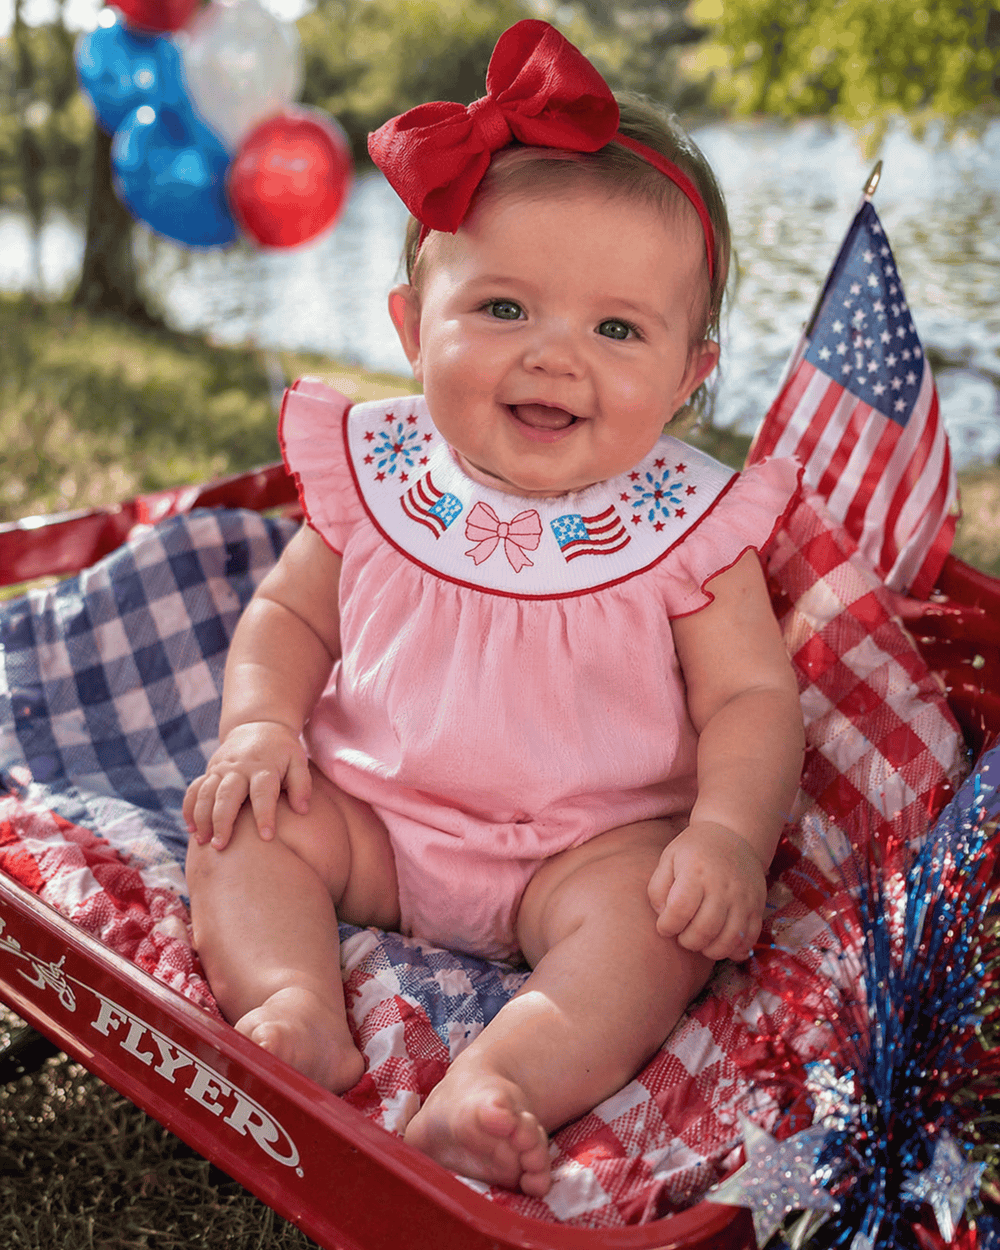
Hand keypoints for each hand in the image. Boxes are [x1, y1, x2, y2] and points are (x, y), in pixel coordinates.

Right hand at [183, 720, 311, 849]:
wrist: (260, 725)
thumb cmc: (283, 751)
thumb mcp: (298, 761)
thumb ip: (302, 785)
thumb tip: (302, 810)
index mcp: (264, 767)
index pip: (263, 793)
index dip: (265, 815)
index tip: (266, 837)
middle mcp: (239, 768)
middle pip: (227, 795)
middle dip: (222, 821)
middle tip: (220, 846)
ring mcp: (221, 769)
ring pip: (206, 793)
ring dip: (202, 818)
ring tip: (202, 841)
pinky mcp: (210, 771)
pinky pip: (194, 789)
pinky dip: (189, 808)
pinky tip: (191, 828)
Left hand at [647, 821, 766, 961]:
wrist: (732, 834)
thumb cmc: (694, 850)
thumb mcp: (668, 858)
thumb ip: (657, 888)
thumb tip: (662, 917)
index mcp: (696, 870)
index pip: (679, 910)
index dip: (667, 926)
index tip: (664, 926)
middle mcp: (723, 885)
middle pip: (704, 930)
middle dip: (687, 941)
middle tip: (681, 935)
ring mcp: (743, 898)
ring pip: (728, 940)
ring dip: (709, 950)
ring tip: (699, 940)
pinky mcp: (757, 906)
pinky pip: (749, 939)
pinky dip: (734, 950)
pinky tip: (720, 943)